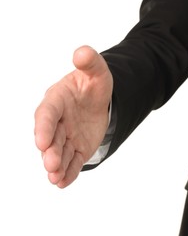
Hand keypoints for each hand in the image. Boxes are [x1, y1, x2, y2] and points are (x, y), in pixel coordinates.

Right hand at [34, 46, 112, 187]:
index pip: (47, 113)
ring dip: (57, 166)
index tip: (41, 141)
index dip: (43, 127)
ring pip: (60, 152)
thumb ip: (90, 63)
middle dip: (50, 151)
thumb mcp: (97, 72)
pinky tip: (64, 183)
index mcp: (57, 100)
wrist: (99, 100)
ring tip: (56, 178)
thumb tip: (82, 53)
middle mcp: (58, 121)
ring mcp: (66, 136)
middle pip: (51, 137)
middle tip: (51, 164)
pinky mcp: (77, 148)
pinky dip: (69, 172)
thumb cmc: (93, 85)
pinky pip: (72, 161)